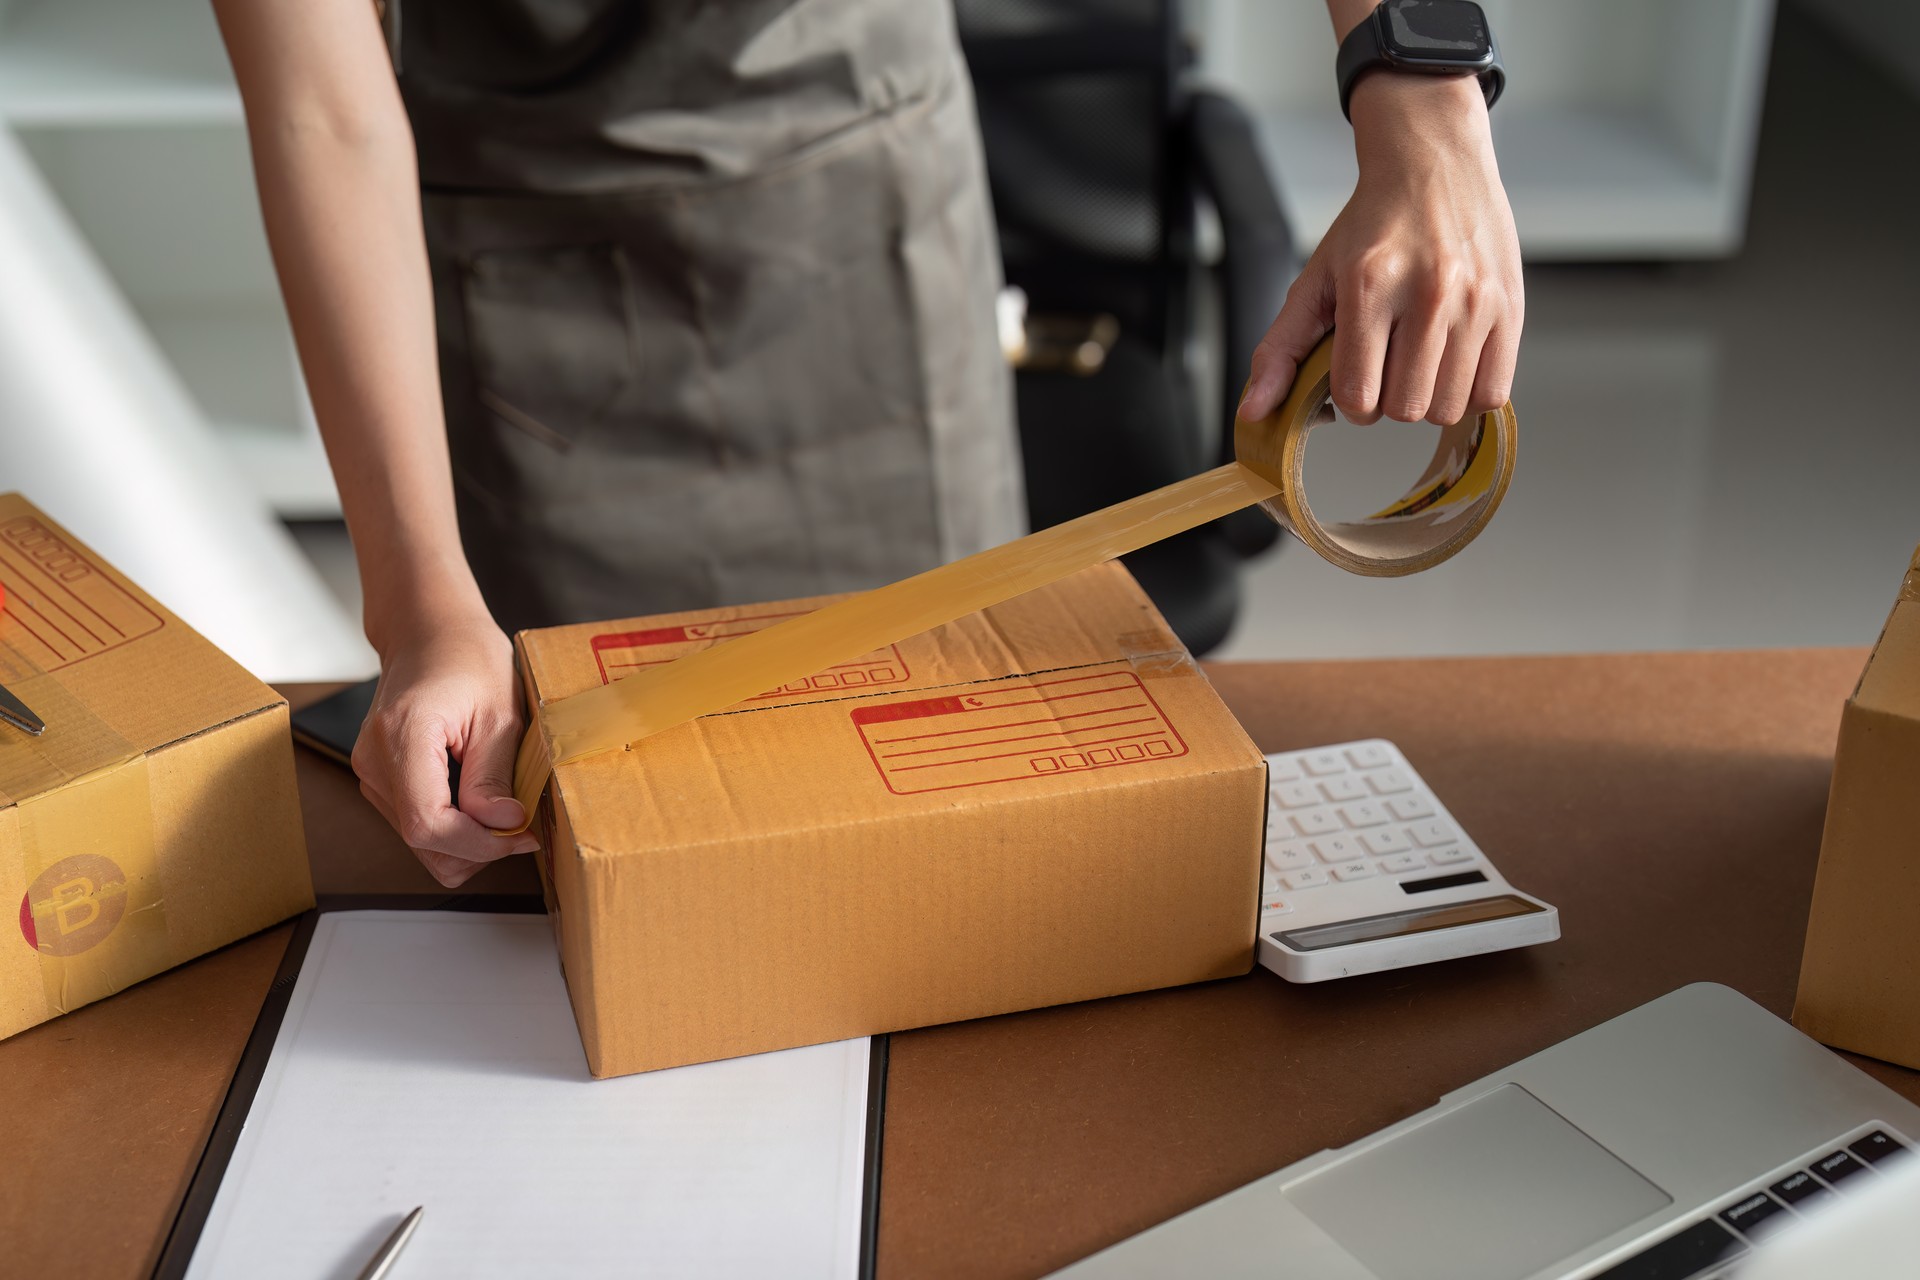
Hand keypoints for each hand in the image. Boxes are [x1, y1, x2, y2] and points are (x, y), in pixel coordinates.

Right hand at [352, 603, 539, 885]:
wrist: (429, 633)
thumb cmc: (466, 657)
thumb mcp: (499, 714)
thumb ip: (494, 776)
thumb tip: (502, 826)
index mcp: (403, 736)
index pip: (428, 823)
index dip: (478, 843)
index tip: (520, 836)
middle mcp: (375, 760)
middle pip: (421, 840)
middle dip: (476, 846)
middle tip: (520, 826)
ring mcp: (371, 772)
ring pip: (418, 840)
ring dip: (465, 838)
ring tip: (501, 805)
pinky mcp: (379, 778)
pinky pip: (415, 822)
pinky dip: (451, 824)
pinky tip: (478, 797)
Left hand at [1240, 73, 1522, 427]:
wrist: (1432, 164)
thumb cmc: (1372, 226)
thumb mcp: (1314, 280)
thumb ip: (1280, 349)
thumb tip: (1253, 410)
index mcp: (1369, 286)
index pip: (1358, 396)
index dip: (1350, 403)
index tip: (1353, 380)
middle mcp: (1429, 293)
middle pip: (1406, 409)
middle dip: (1389, 401)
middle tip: (1387, 366)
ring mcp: (1476, 301)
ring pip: (1448, 407)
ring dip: (1428, 398)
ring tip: (1419, 361)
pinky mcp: (1511, 307)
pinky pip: (1493, 394)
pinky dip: (1469, 394)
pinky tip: (1451, 364)